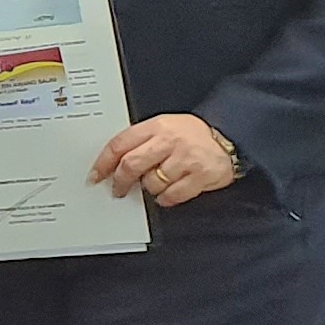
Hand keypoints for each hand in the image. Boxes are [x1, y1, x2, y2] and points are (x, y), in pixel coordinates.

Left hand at [94, 112, 238, 205]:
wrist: (229, 136)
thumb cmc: (191, 134)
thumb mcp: (163, 126)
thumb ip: (140, 140)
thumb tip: (113, 162)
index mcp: (156, 126)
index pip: (119, 144)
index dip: (103, 163)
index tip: (96, 175)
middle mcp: (169, 141)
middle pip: (131, 165)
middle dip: (120, 181)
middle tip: (117, 189)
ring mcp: (186, 159)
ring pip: (152, 183)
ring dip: (149, 189)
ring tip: (155, 183)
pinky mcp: (201, 176)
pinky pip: (173, 195)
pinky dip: (166, 198)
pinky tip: (167, 193)